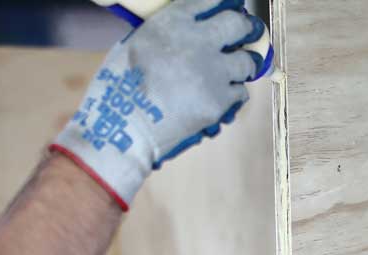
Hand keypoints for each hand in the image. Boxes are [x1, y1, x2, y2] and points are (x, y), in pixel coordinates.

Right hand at [52, 0, 265, 210]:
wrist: (124, 129)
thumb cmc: (119, 89)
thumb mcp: (135, 44)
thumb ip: (166, 33)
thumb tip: (188, 31)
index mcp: (172, 23)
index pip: (210, 1)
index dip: (224, 4)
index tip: (231, 7)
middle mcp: (197, 42)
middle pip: (238, 24)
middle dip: (245, 27)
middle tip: (248, 31)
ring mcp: (212, 72)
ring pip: (246, 62)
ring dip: (243, 65)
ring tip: (238, 69)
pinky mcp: (220, 101)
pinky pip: (240, 92)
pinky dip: (233, 94)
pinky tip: (224, 96)